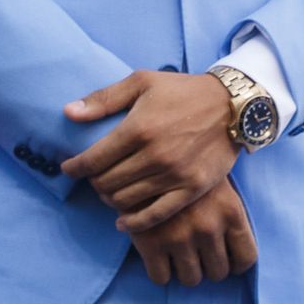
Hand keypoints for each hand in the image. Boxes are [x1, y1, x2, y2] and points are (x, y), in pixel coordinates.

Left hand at [62, 71, 238, 230]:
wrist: (234, 105)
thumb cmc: (184, 91)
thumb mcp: (143, 81)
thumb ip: (104, 99)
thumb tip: (68, 113)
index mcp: (138, 128)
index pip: (92, 160)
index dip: (75, 167)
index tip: (71, 168)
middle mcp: (154, 155)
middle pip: (106, 183)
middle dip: (94, 181)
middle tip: (96, 176)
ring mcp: (174, 175)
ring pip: (125, 200)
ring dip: (111, 198)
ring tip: (111, 190)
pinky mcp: (192, 189)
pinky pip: (155, 215)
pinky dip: (134, 223)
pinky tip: (123, 221)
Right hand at [130, 178, 258, 286]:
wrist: (148, 156)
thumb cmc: (190, 171)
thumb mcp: (220, 186)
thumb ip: (229, 216)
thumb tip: (236, 258)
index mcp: (231, 212)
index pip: (246, 258)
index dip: (236, 264)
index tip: (227, 260)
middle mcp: (209, 227)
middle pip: (218, 272)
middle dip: (209, 267)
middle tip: (199, 255)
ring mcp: (179, 237)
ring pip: (191, 279)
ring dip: (187, 271)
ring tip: (180, 255)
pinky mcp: (150, 243)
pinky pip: (161, 278)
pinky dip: (161, 272)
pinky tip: (160, 257)